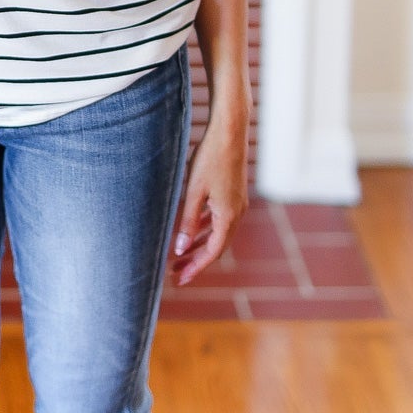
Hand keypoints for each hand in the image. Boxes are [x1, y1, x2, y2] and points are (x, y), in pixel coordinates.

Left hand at [170, 105, 249, 285]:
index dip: (196, 268)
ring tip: (180, 258)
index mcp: (228, 216)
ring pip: (217, 235)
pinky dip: (205, 231)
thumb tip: (181, 249)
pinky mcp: (233, 195)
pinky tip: (191, 234)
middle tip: (176, 274)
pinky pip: (219, 221)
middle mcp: (236, 213)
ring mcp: (237, 204)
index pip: (212, 252)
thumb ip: (188, 221)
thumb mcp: (194, 191)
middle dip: (196, 262)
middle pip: (216, 247)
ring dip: (199, 247)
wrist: (230, 132)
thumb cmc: (210, 159)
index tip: (179, 280)